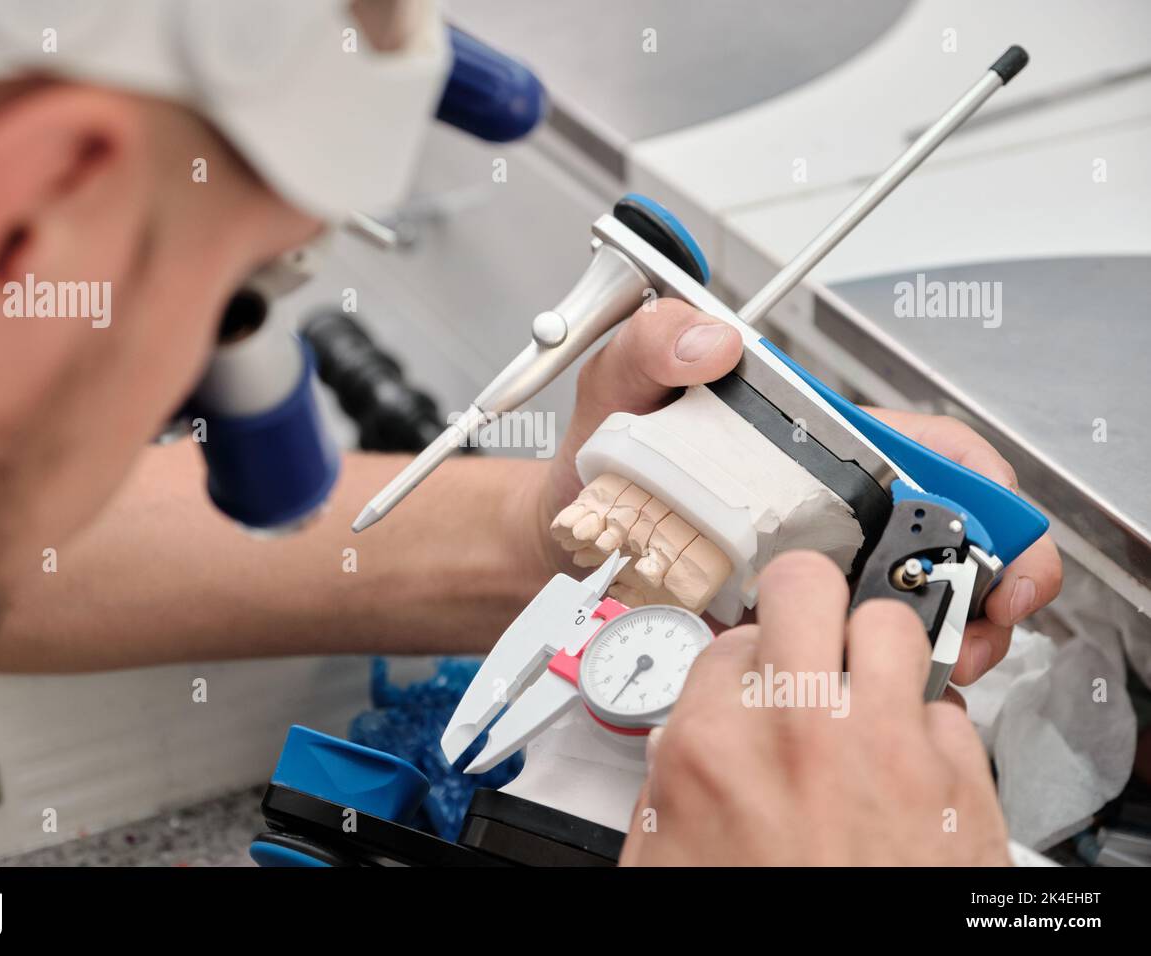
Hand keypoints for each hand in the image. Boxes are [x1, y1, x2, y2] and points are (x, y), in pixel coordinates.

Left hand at [515, 297, 1060, 684]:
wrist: (559, 533)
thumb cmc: (602, 452)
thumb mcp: (620, 383)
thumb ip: (654, 343)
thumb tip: (710, 343)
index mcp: (821, 438)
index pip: (936, 453)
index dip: (990, 497)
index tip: (999, 547)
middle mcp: (833, 499)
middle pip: (952, 533)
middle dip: (990, 583)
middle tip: (977, 631)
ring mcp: (816, 561)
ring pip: (919, 595)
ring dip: (949, 633)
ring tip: (938, 666)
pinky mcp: (789, 616)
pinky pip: (855, 642)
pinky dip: (880, 667)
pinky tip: (863, 683)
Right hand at [619, 551, 1010, 865]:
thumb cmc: (756, 914)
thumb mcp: (664, 855)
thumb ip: (672, 776)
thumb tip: (688, 733)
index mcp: (713, 746)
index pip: (726, 639)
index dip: (742, 658)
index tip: (754, 670)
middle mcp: (800, 728)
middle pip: (806, 586)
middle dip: (804, 603)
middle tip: (808, 632)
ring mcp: (887, 748)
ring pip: (890, 627)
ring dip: (875, 656)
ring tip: (865, 696)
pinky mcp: (961, 782)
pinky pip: (948, 712)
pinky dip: (928, 732)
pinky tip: (907, 769)